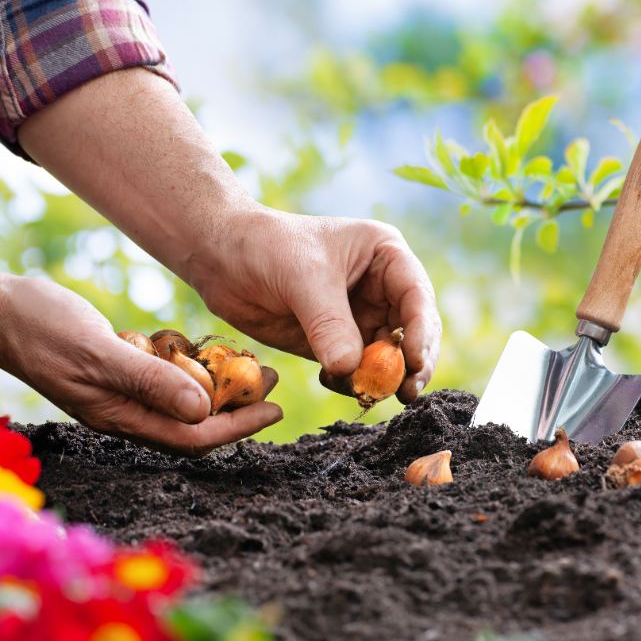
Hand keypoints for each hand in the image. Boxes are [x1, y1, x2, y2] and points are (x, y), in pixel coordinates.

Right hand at [0, 275, 282, 455]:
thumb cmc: (39, 327)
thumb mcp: (99, 351)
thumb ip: (149, 380)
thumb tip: (203, 411)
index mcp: (121, 417)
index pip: (193, 438)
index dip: (239, 428)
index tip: (276, 409)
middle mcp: (124, 413)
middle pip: (194, 424)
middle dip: (238, 406)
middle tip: (273, 378)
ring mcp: (118, 393)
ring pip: (181, 401)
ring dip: (219, 386)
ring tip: (251, 363)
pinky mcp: (114, 371)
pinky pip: (162, 379)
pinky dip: (188, 367)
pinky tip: (204, 349)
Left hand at [186, 207, 441, 403]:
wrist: (219, 257)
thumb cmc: (265, 247)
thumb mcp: (303, 279)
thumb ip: (329, 325)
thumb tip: (350, 370)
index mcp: (385, 256)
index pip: (417, 297)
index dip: (421, 332)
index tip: (415, 363)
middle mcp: (381, 288)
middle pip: (412, 332)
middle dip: (411, 364)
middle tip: (405, 393)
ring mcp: (359, 317)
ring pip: (387, 356)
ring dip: (382, 379)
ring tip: (369, 394)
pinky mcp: (335, 342)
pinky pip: (356, 370)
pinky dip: (352, 383)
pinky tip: (335, 384)